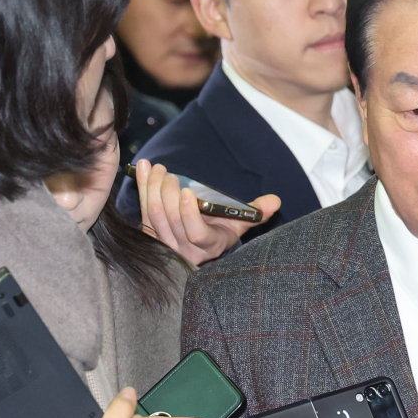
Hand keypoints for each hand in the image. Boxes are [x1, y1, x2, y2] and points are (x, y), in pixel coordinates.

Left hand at [135, 159, 280, 264]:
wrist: (199, 239)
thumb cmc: (222, 227)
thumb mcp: (240, 222)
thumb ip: (256, 212)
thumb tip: (275, 201)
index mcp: (209, 246)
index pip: (195, 234)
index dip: (188, 214)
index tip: (187, 191)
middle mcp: (184, 250)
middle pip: (169, 222)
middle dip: (166, 194)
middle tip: (168, 173)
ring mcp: (164, 243)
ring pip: (153, 216)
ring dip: (152, 188)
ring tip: (156, 168)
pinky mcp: (150, 234)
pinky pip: (142, 210)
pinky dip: (142, 187)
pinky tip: (142, 167)